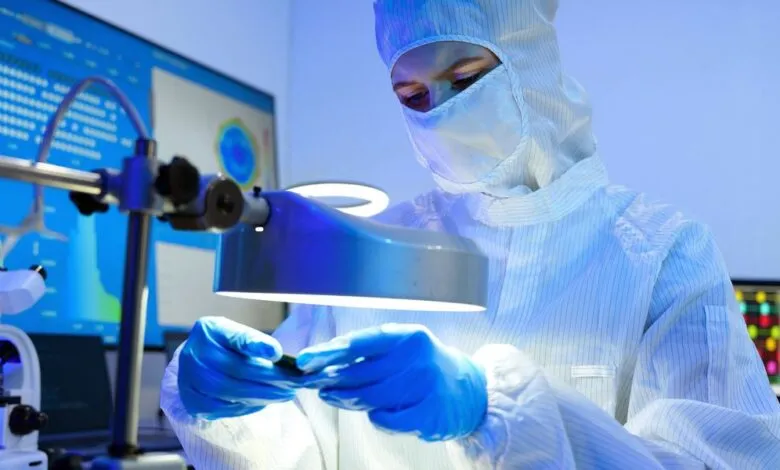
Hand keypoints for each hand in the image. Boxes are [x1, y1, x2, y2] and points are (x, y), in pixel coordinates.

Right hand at [178, 316, 302, 419]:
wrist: (194, 364)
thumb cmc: (223, 346)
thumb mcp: (237, 333)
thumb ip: (254, 341)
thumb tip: (277, 355)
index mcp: (209, 330)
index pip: (235, 338)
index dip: (257, 344)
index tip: (278, 353)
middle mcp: (195, 355)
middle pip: (238, 370)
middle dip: (272, 378)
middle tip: (296, 382)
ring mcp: (190, 381)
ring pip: (233, 392)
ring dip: (265, 395)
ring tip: (287, 393)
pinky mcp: (194, 403)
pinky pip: (227, 408)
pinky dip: (250, 406)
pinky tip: (266, 401)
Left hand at [297, 323, 487, 441]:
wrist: (469, 391)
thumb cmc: (423, 366)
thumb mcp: (402, 348)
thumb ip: (368, 352)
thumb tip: (323, 362)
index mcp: (408, 335)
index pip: (360, 343)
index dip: (328, 353)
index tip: (304, 361)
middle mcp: (418, 358)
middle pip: (361, 373)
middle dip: (332, 380)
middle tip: (314, 384)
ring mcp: (426, 387)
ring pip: (371, 398)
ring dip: (346, 399)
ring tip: (331, 396)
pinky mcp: (430, 414)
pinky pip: (389, 419)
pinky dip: (376, 417)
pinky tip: (372, 413)